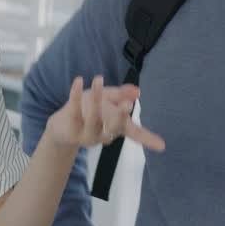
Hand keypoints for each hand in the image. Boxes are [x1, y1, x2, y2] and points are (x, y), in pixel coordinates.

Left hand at [47, 76, 164, 154]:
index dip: (148, 139)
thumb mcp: (107, 99)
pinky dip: (75, 95)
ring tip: (99, 79)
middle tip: (128, 103)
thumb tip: (137, 91)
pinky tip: (78, 81)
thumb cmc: (88, 110)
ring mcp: (87, 135)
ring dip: (97, 98)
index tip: (162, 146)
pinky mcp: (71, 130)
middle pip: (115, 126)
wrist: (61, 127)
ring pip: (94, 118)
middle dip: (122, 115)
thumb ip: (121, 94)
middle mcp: (104, 134)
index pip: (135, 133)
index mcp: (116, 127)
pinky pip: (74, 112)